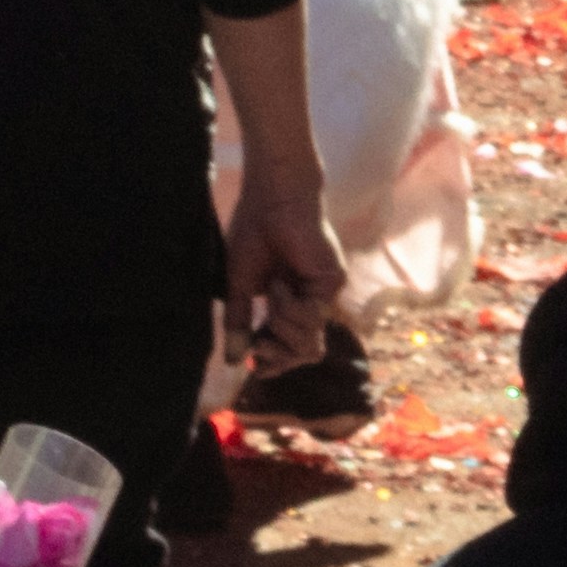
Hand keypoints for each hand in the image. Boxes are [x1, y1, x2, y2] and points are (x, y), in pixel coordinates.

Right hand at [222, 160, 351, 373]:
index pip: (289, 348)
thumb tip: (233, 362)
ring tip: (272, 295)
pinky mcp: (332, 283)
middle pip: (305, 354)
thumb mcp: (238, 285)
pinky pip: (313, 318)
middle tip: (261, 346)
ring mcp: (323, 294)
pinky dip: (290, 309)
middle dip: (280, 356)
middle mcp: (309, 302)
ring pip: (310, 343)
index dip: (274, 364)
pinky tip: (280, 286)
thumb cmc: (254, 231)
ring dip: (282, 326)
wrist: (271, 197)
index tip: (256, 368)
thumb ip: (240, 322)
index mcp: (287, 303)